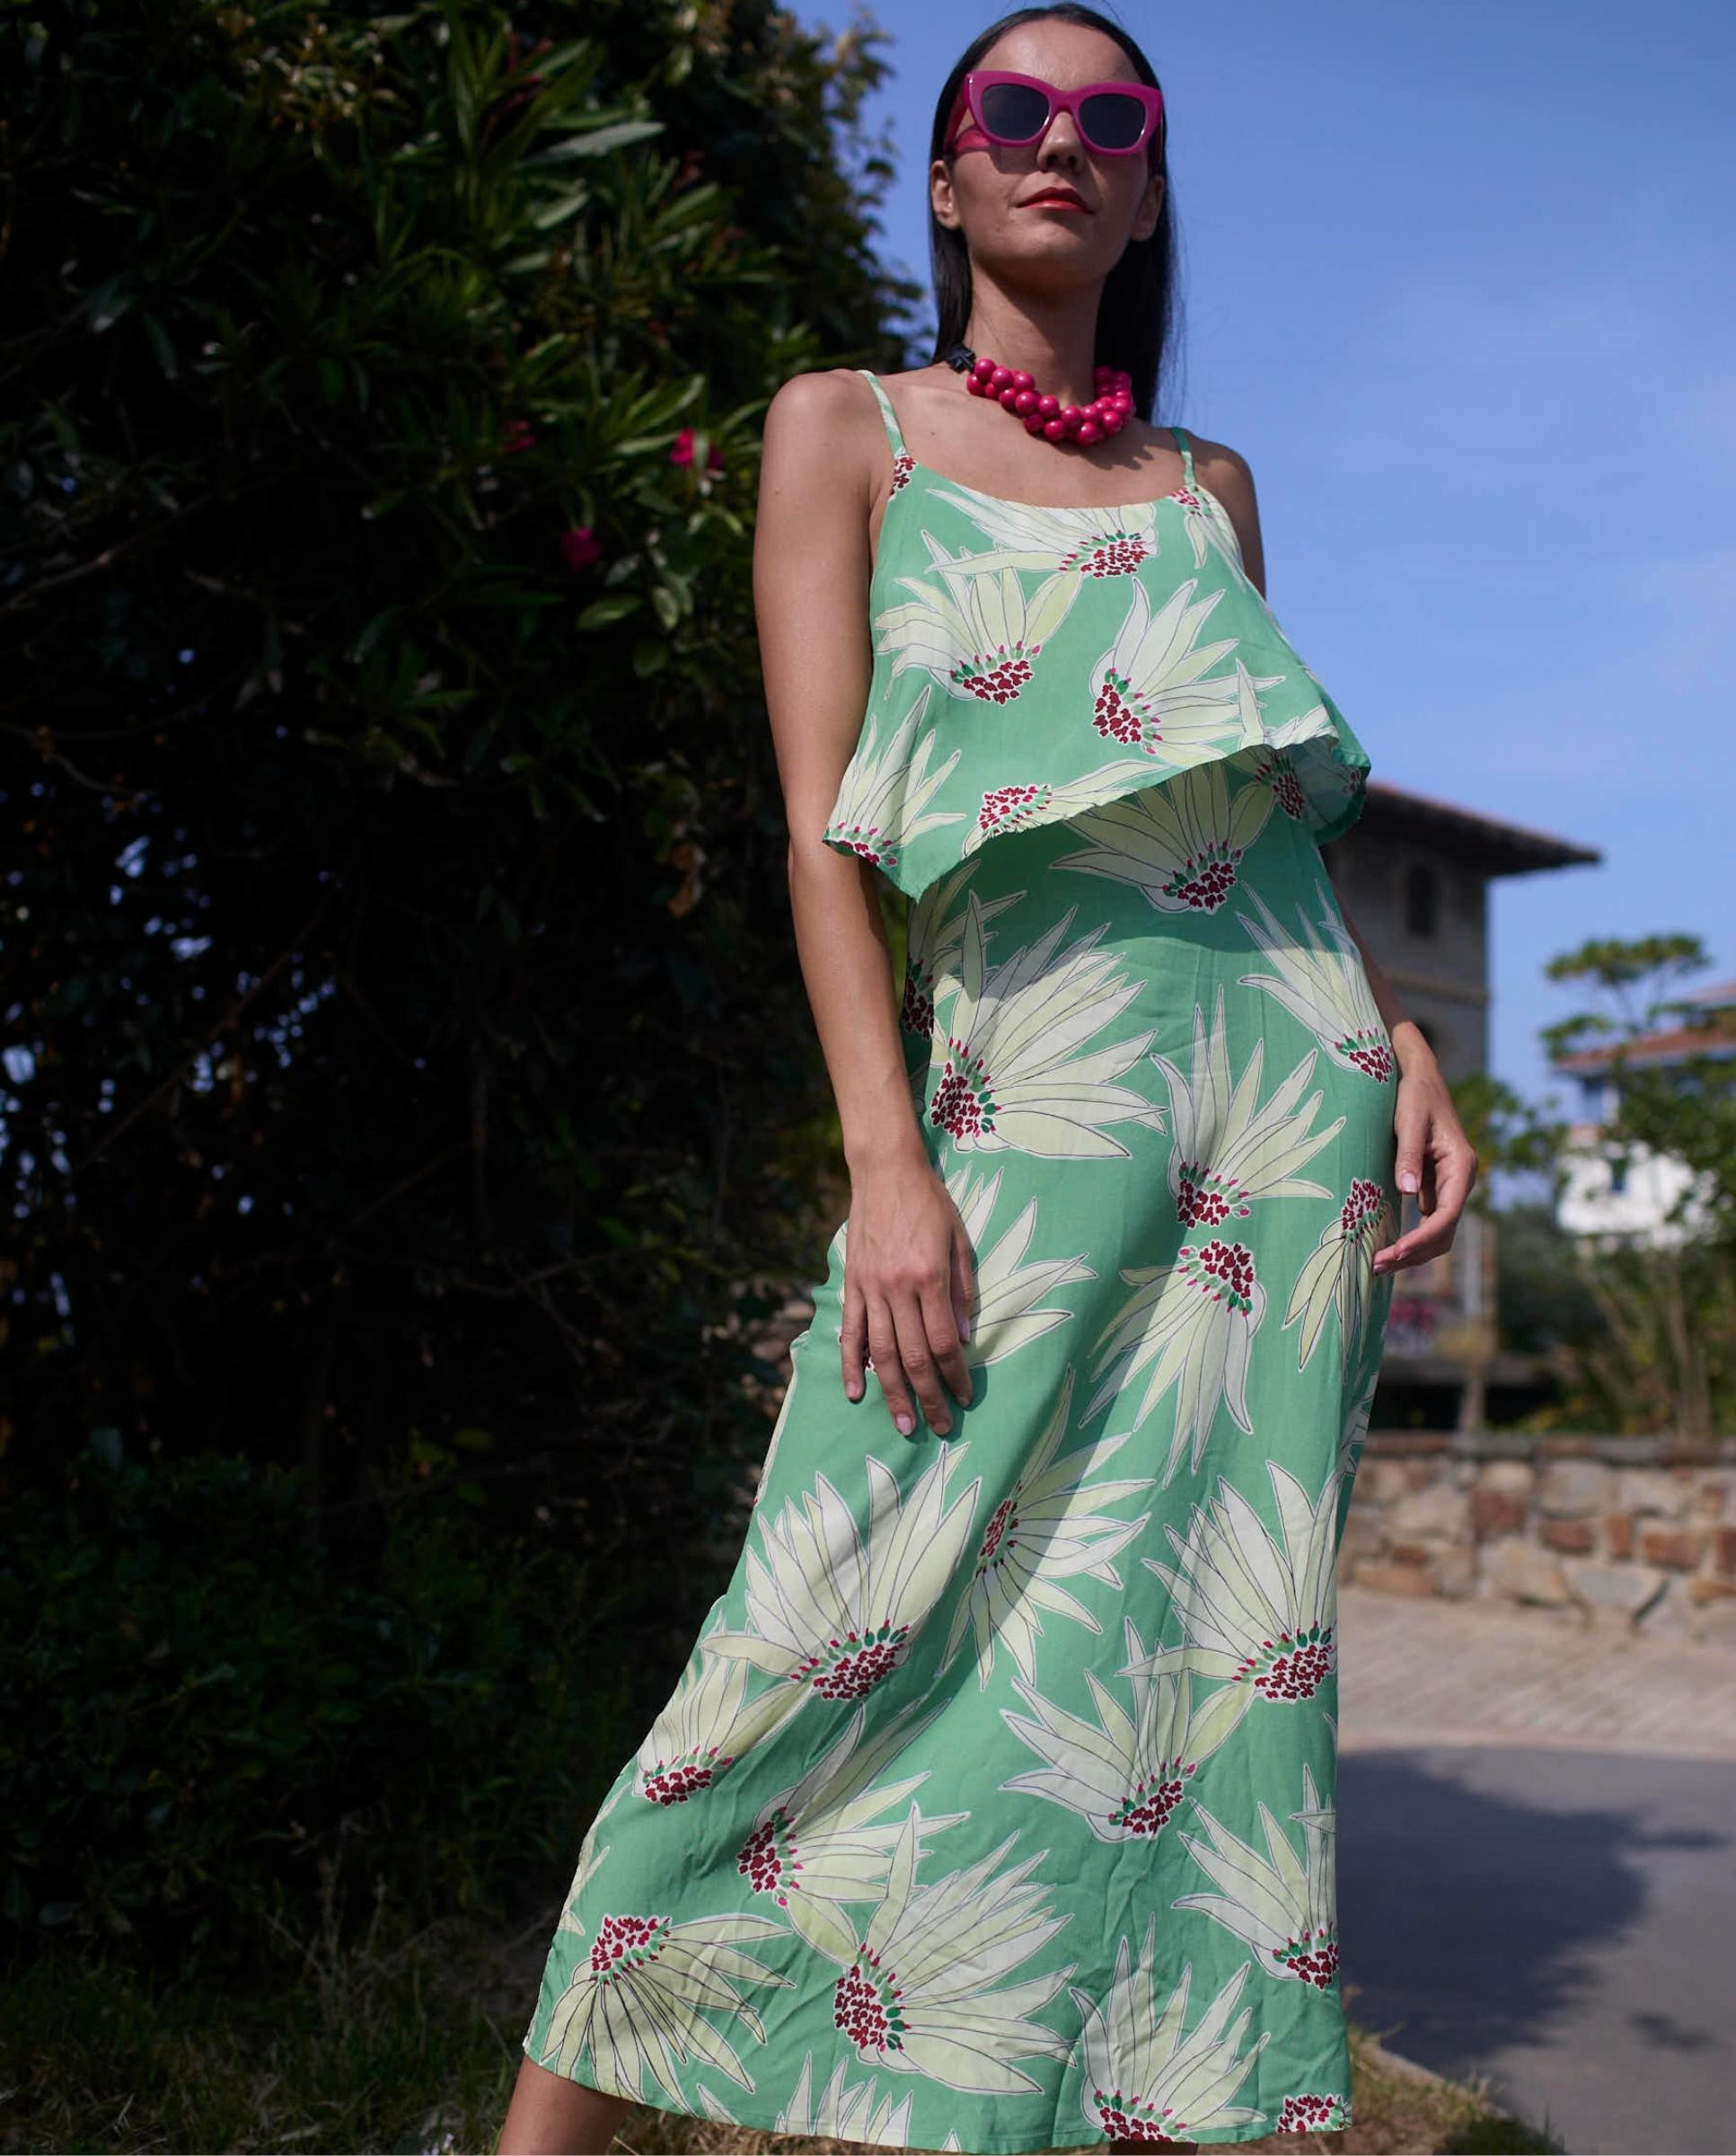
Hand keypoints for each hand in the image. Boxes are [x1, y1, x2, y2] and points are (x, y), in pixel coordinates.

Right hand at [840, 1151, 976, 1437]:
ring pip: (881, 1353)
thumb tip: (964, 1339)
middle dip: (929, 1397)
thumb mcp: (960, 1241)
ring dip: (893, 1393)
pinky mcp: (852, 1285)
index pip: (944, 1342)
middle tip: (940, 1427)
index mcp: (929, 1278)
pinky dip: (850, 1365)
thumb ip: (963, 1291)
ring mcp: (870, 1289)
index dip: (956, 1376)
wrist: (885, 1172)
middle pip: (914, 1357)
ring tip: (904, 1423)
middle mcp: (898, 1288)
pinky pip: (850, 1332)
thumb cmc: (930, 1204)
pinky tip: (855, 1393)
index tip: (966, 1398)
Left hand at [1372, 1042, 1478, 1275]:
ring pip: (1437, 1232)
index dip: (1421, 1239)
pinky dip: (1409, 1237)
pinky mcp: (1434, 1185)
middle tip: (1375, 1266)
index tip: (1394, 1252)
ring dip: (1411, 1251)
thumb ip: (1408, 1155)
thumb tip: (1406, 1192)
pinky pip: (1427, 1220)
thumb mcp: (1408, 1120)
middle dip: (1413, 1254)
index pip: (1446, 1215)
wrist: (1418, 1077)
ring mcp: (1448, 1185)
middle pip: (1444, 1233)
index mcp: (1461, 1167)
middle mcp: (1460, 1180)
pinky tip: (1384, 1245)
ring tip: (1377, 1264)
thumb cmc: (1414, 1095)